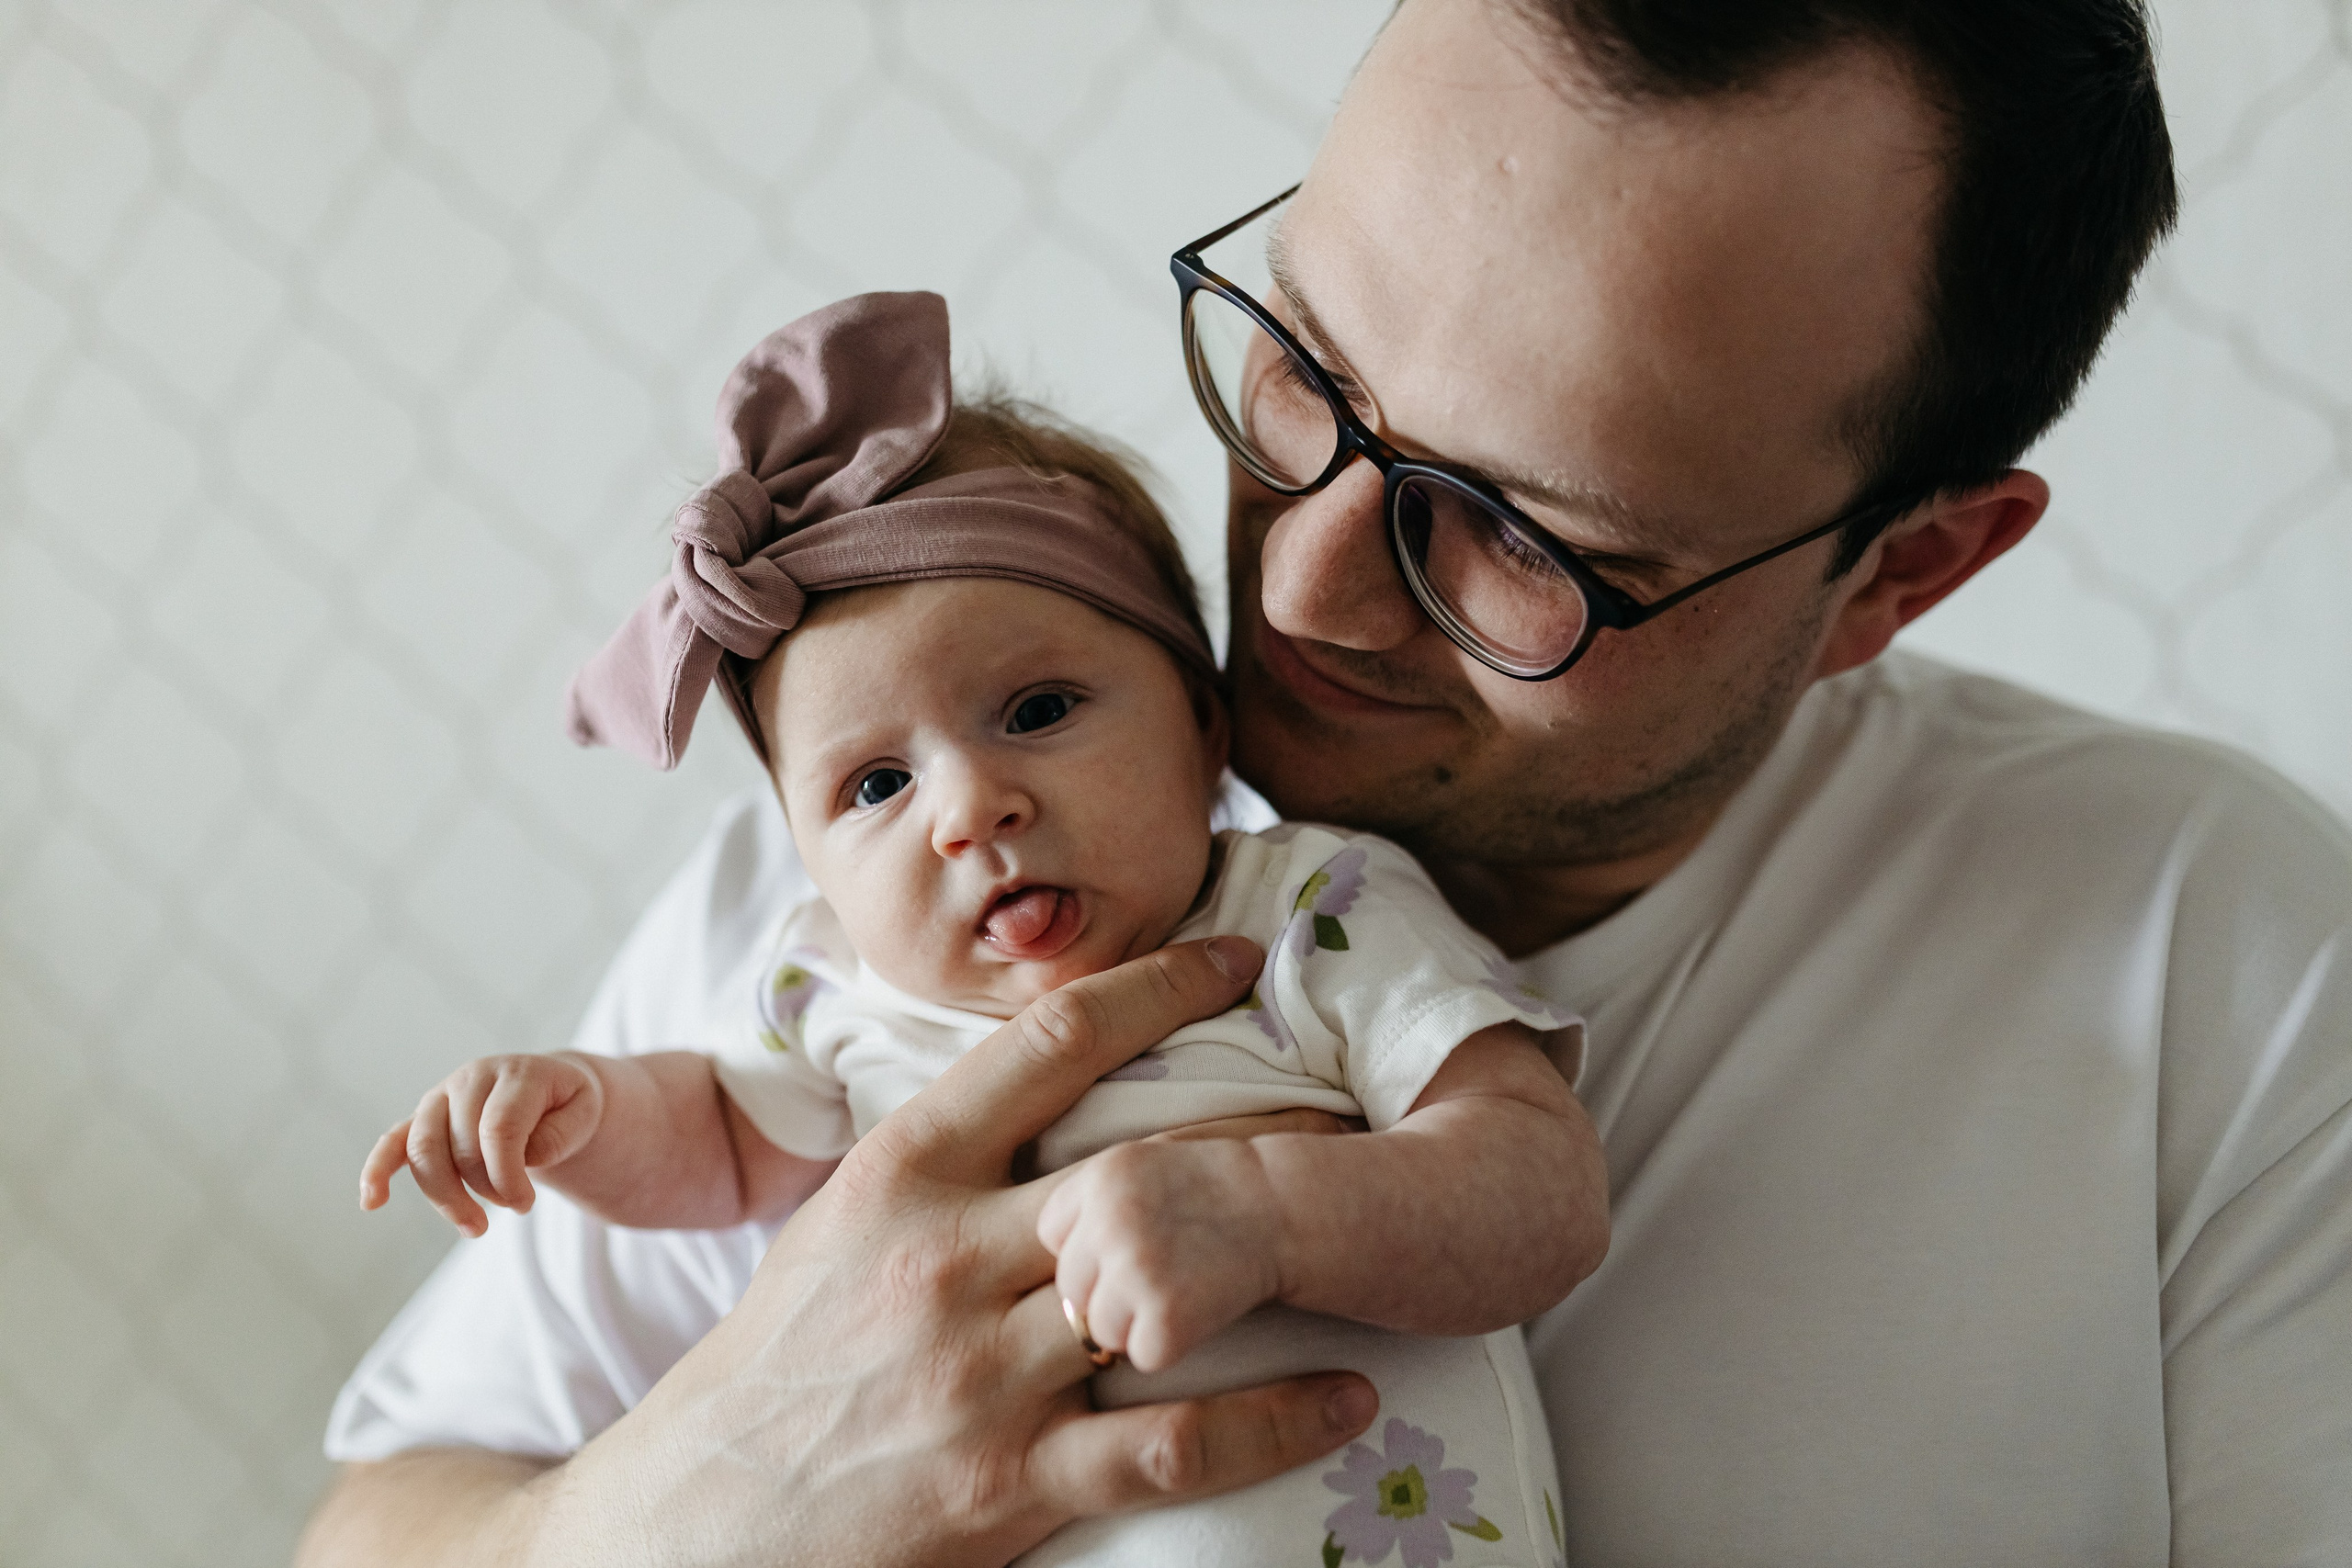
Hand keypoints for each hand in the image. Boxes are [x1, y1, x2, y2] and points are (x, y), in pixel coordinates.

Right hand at [358, 1052, 604, 1235]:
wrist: (550, 1087)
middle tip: (514, 1210)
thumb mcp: (585, 1112)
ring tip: (474, 1229)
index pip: (498, 1129)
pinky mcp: (423, 1119)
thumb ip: (560, 1134)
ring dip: (443, 1198)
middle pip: (459, 1145)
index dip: (508, 1175)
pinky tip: (371, 1202)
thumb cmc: (567, 1104)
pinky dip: (377, 1170)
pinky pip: (392, 1142)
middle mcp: (471, 1079)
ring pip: (423, 1151)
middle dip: (484, 1189)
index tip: (526, 1206)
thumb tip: (525, 1159)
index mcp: (516, 1074)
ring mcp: (441, 1097)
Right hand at [524, 935, 1377, 1567]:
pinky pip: (1176, 1443)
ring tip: (1375, 1221)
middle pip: (1143, 1158)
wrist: (691, 1525)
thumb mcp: (840, 1225)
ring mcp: (981, 1374)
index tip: (1241, 958)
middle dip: (1262, 1124)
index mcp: (902, 1170)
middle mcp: (946, 1257)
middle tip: (1352, 1100)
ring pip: (1171, 1285)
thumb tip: (1055, 1077)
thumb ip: (946, 1159)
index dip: (1162, 984)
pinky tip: (1349, 1393)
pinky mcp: (1010, 1486)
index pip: (1052, 1043)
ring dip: (1284, 1252)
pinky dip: (1278, 1415)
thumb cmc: (780, 1363)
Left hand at [1039, 1137, 1286, 1372]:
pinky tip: (1200, 1311)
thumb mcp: (1139, 1163)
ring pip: (1098, 1328)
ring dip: (1133, 1323)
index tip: (1127, 1241)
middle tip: (1160, 1272)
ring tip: (1180, 1288)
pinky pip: (1142, 1355)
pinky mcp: (1167, 1317)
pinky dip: (1168, 1346)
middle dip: (1103, 1292)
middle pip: (1070, 1287)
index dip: (1086, 1247)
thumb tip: (1013, 1244)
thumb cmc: (1211, 1187)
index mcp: (1098, 1175)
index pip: (1050, 1234)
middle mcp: (1111, 1217)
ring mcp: (1139, 1268)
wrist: (1288, 1208)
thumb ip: (1080, 1195)